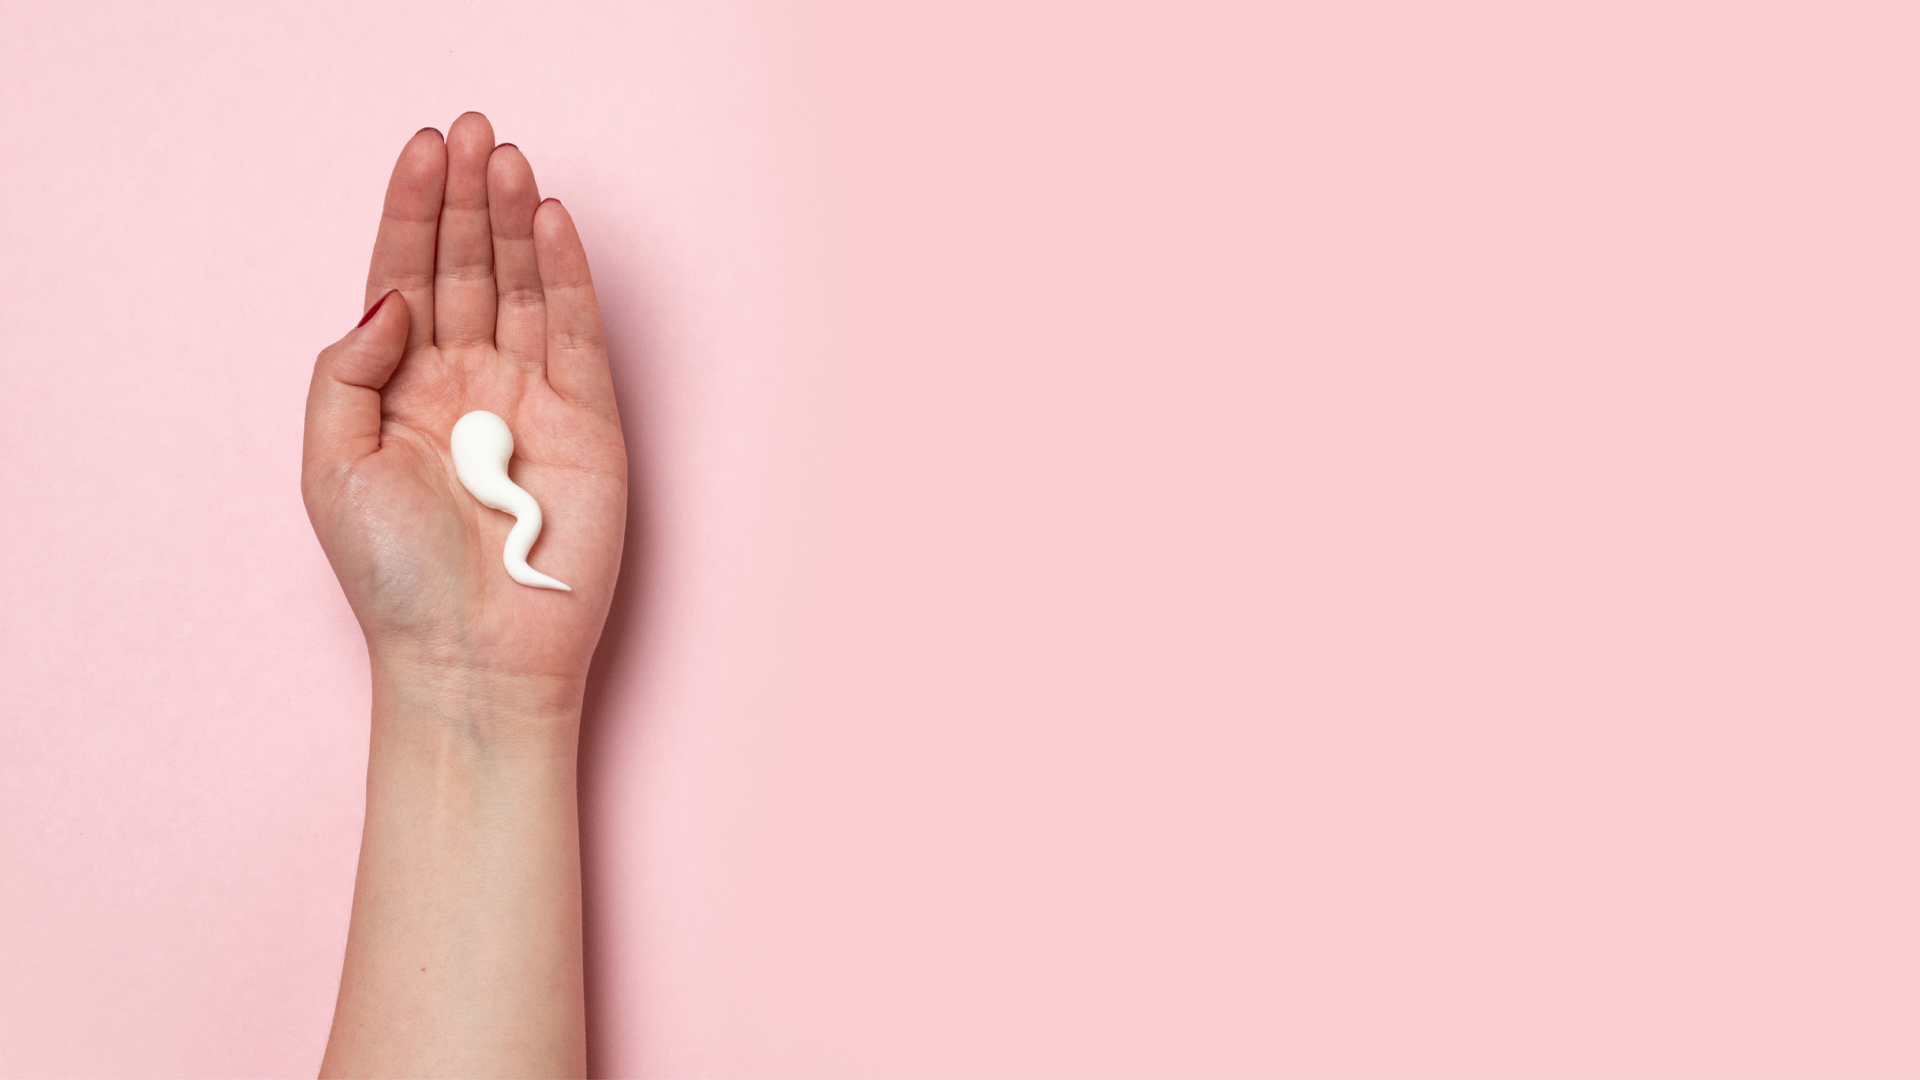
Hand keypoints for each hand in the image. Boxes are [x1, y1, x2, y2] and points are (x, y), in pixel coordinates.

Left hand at [302, 113, 626, 718]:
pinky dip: (569, 276)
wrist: (472, 657)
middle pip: (468, 267)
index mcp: (401, 390)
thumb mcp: (329, 464)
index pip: (406, 277)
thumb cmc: (394, 579)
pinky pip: (579, 334)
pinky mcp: (589, 423)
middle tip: (474, 129)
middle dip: (468, 198)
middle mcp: (467, 382)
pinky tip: (553, 221)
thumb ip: (349, 369)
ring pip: (525, 287)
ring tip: (509, 158)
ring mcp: (531, 400)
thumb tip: (392, 298)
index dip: (413, 211)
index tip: (423, 147)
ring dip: (517, 220)